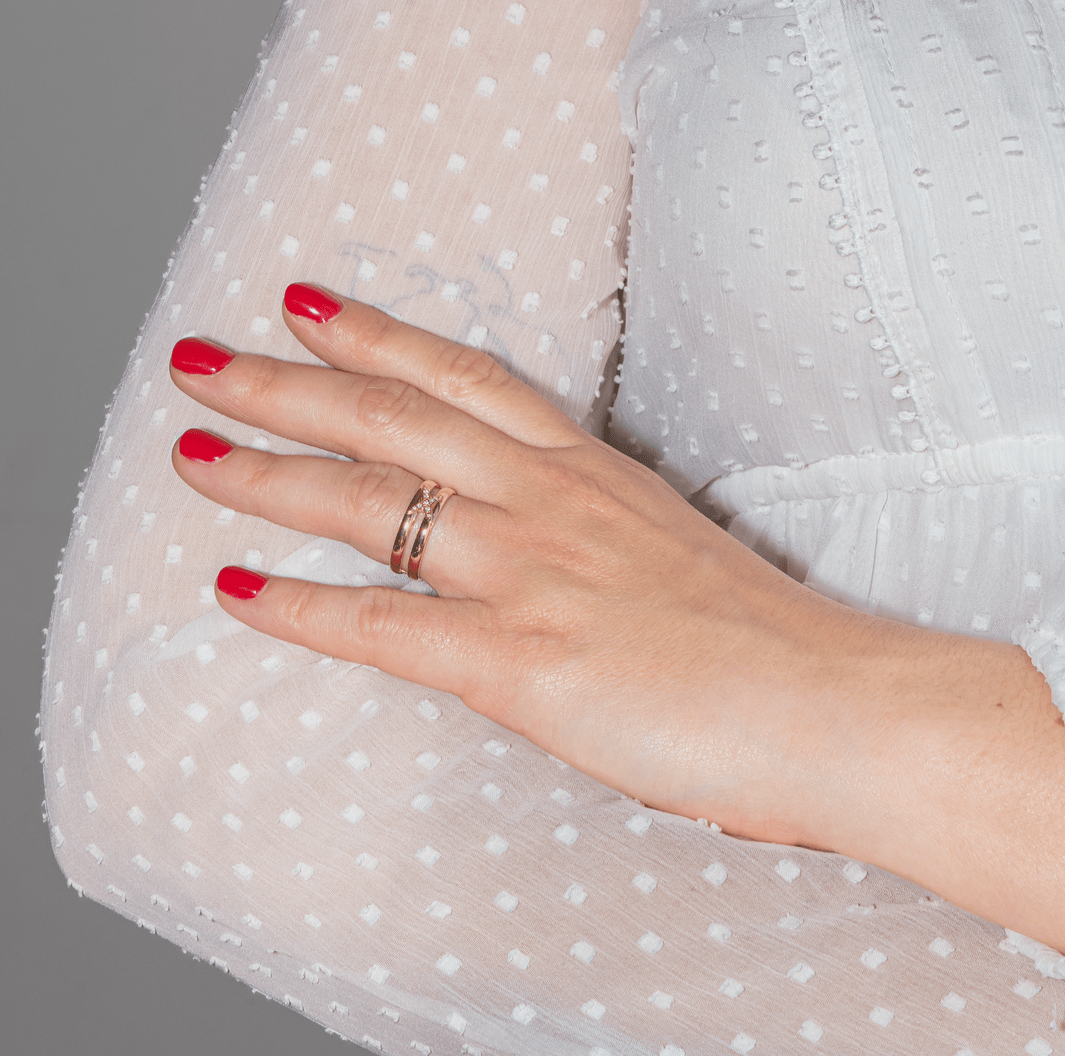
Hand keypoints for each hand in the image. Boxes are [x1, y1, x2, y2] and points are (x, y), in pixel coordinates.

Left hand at [170, 284, 1064, 949]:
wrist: (839, 706)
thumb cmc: (768, 641)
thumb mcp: (668, 552)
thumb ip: (596, 539)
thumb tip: (545, 559)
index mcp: (589, 474)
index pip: (465, 378)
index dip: (378, 337)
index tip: (312, 307)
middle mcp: (549, 502)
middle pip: (394, 418)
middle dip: (289, 384)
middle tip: (207, 361)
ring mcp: (532, 574)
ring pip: (372, 500)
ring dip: (269, 473)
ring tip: (191, 452)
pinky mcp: (525, 662)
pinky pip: (384, 626)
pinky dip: (301, 609)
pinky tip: (236, 592)